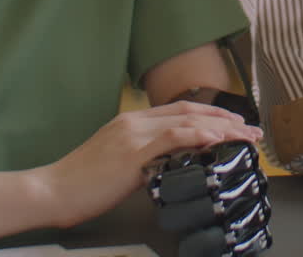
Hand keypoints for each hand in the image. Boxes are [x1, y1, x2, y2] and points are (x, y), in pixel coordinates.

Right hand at [36, 100, 262, 226]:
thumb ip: (144, 157)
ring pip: (187, 121)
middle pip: (190, 111)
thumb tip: (170, 163)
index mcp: (130, 122)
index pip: (180, 110)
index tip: (234, 124)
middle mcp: (134, 122)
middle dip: (225, 119)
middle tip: (250, 129)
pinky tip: (217, 139)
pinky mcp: (131, 152)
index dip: (211, 115)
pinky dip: (198, 135)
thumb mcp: (117, 163)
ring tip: (244, 135)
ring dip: (221, 127)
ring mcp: (133, 135)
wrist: (52, 191)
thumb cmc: (81, 184)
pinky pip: (172, 137)